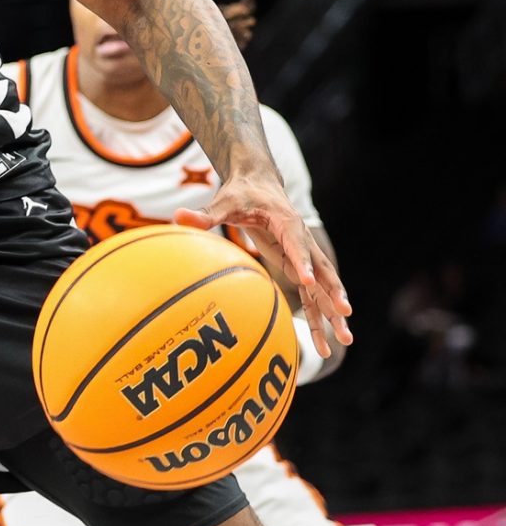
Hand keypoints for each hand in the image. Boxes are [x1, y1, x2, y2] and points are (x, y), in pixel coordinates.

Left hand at [176, 177, 351, 356]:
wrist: (258, 183)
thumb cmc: (242, 193)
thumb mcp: (224, 201)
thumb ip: (206, 214)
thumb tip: (178, 217)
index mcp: (287, 223)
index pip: (296, 245)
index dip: (302, 263)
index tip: (308, 282)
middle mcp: (302, 240)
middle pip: (322, 269)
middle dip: (334, 292)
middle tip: (345, 313)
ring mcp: (303, 255)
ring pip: (324, 286)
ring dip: (334, 311)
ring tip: (346, 339)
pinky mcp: (298, 265)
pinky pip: (313, 293)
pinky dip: (321, 314)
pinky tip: (326, 341)